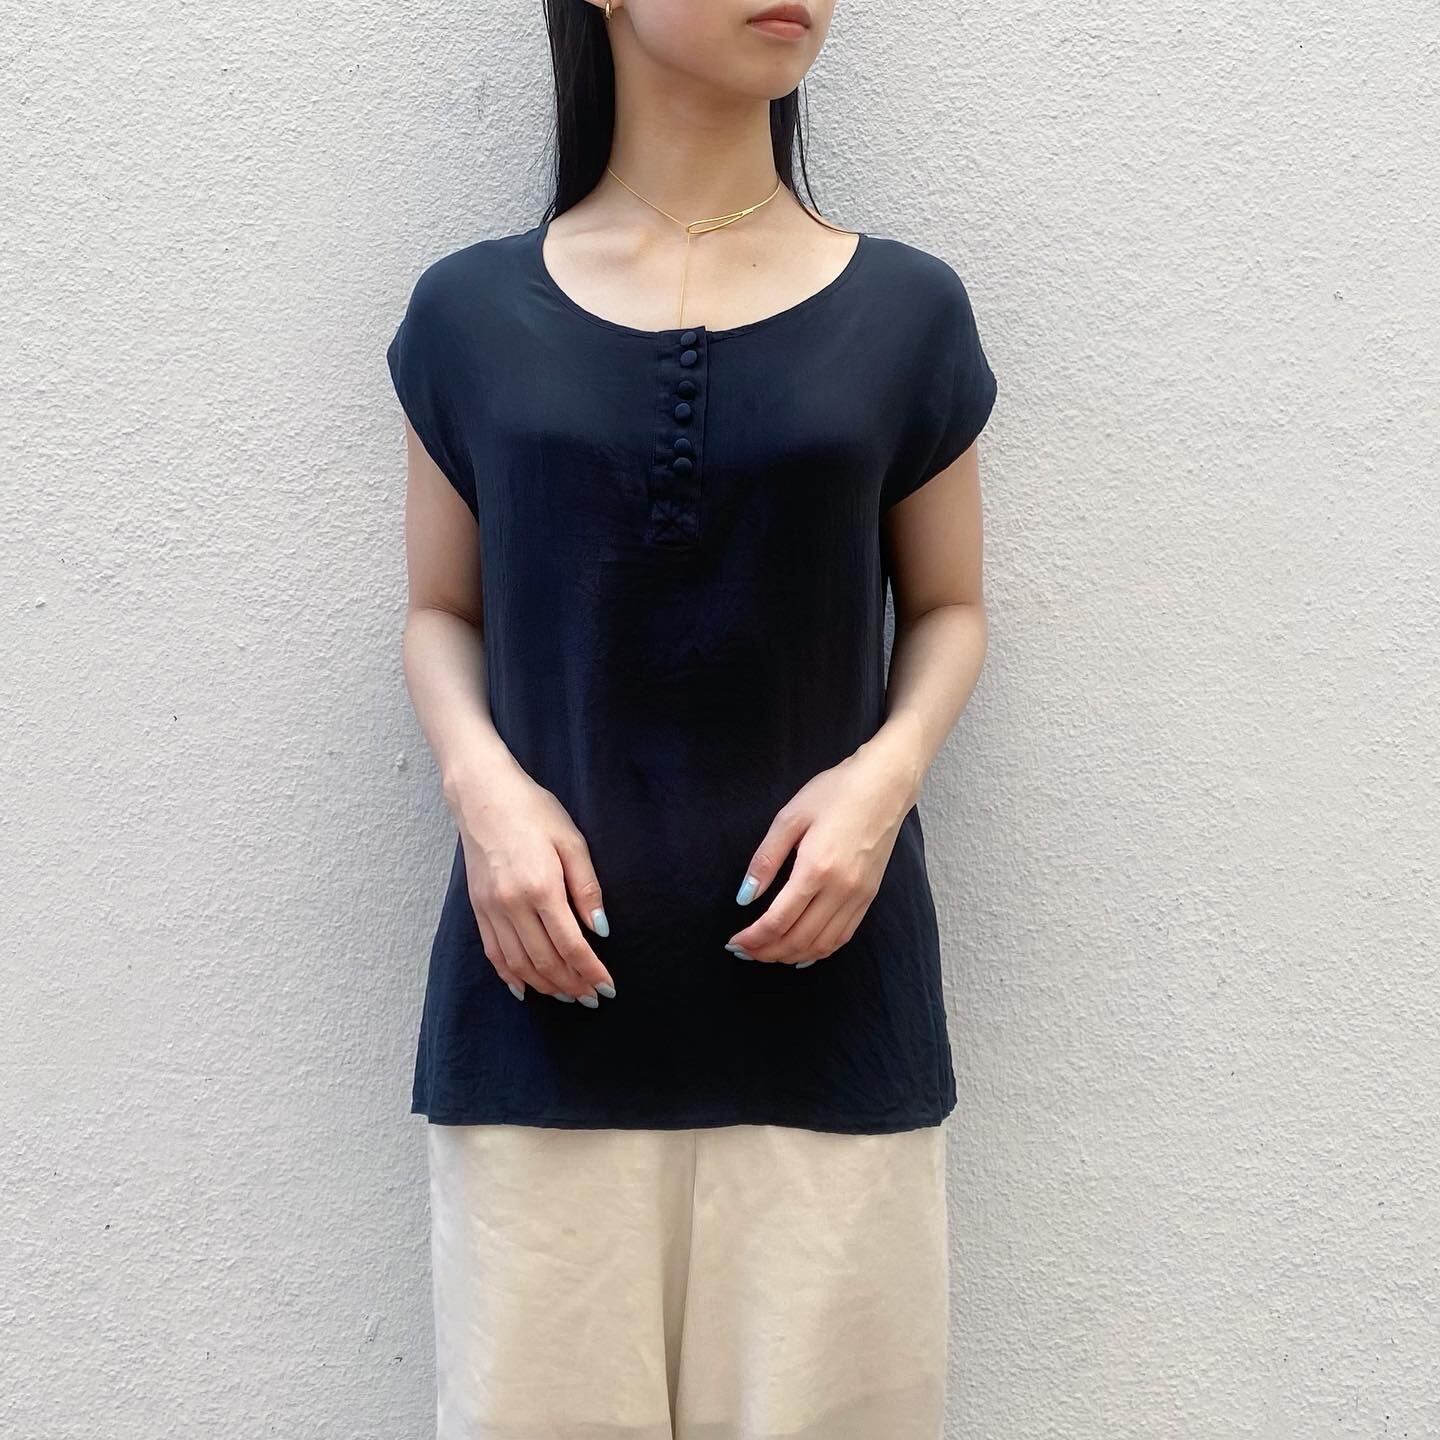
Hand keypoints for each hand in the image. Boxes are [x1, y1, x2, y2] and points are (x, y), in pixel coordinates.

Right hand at [449, 758, 616, 1005]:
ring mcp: (490, 908)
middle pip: (545, 961)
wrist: (483, 795)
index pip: (571, 944)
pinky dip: (510, 976)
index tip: (607, 987)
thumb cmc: (533, 811)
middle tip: (591, 997)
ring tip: (567, 996)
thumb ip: (587, 887)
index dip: (591, 970)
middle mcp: (512, 904)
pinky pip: (493, 953)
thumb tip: (600, 930)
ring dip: (545, 986)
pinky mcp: (477, 908)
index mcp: (541, 886)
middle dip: (572, 984)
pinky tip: (525, 989)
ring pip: (518, 964)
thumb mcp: (572, 841)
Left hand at [725, 743, 917, 966]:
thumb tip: (744, 897)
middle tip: (743, 951)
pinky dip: (819, 951)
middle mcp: (840, 890)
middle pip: (799, 939)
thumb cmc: (835, 793)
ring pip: (822, 945)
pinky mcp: (870, 897)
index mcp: (816, 869)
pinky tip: (801, 952)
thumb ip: (766, 860)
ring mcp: (859, 896)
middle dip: (767, 952)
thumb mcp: (790, 817)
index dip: (753, 938)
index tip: (734, 942)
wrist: (885, 785)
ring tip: (767, 953)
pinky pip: (843, 936)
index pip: (778, 920)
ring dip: (790, 955)